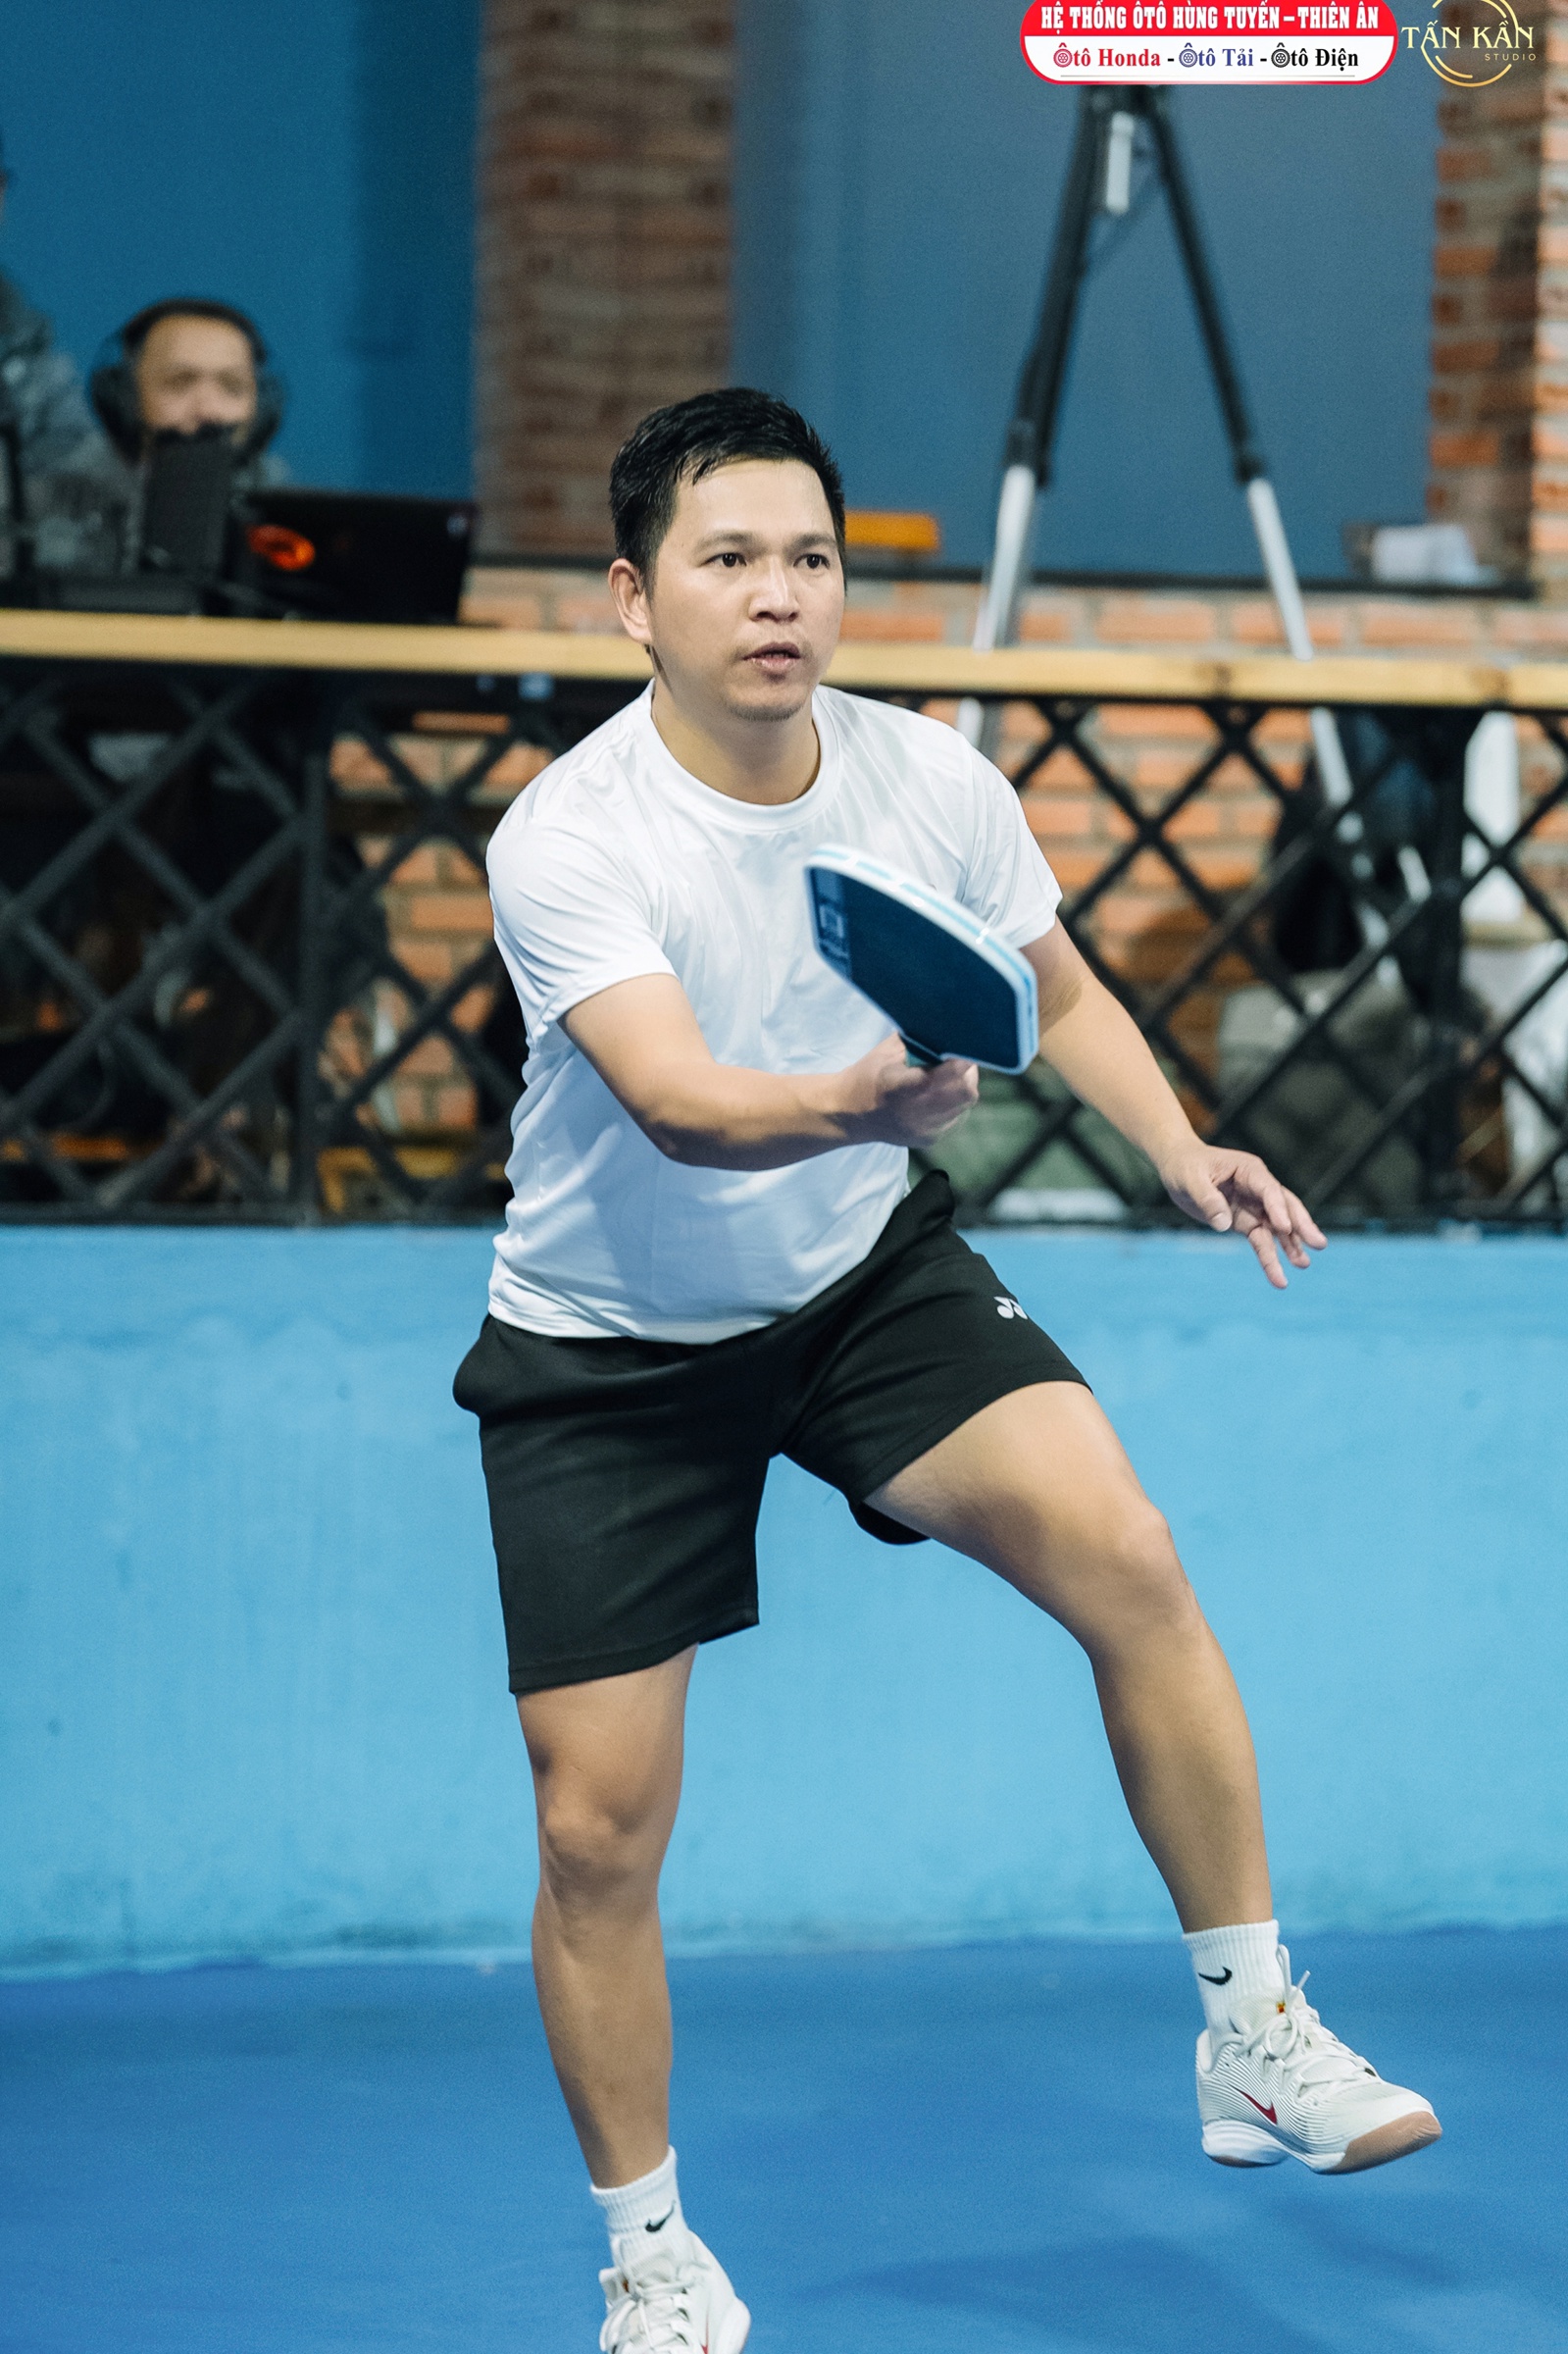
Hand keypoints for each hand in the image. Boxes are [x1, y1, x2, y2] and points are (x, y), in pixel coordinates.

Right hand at [841, 1033, 979, 1146]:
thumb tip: (947, 1027)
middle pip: (963, 1092)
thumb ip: (917, 1040)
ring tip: (950, 1076)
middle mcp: (911, 1112)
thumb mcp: (885, 1051)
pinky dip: (956, 1103)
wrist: (850, 1114)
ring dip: (963, 1086)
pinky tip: (942, 1095)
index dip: (958, 1061)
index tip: (965, 1046)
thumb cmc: (868, 1075)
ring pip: (964, 1104)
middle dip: (968, 1072)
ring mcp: (922, 1129)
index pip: (937, 1077)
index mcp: (896, 1086)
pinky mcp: (928, 1139)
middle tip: (960, 1060)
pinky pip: (957, 1117)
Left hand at [1158, 1139, 1325, 1289]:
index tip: (1284, 1228)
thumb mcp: (1190, 1179)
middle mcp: (1258, 1187)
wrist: (1179, 1166)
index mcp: (1249, 1170)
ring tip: (1303, 1264)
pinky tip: (1280, 1276)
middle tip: (1318, 1244)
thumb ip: (1207, 1199)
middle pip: (1285, 1207)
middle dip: (1301, 1226)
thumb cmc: (1186, 1167)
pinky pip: (1262, 1240)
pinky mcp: (1247, 1221)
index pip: (1269, 1189)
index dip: (1278, 1208)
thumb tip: (1223, 1225)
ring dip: (1291, 1246)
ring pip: (1278, 1228)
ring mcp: (1255, 1206)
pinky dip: (1271, 1256)